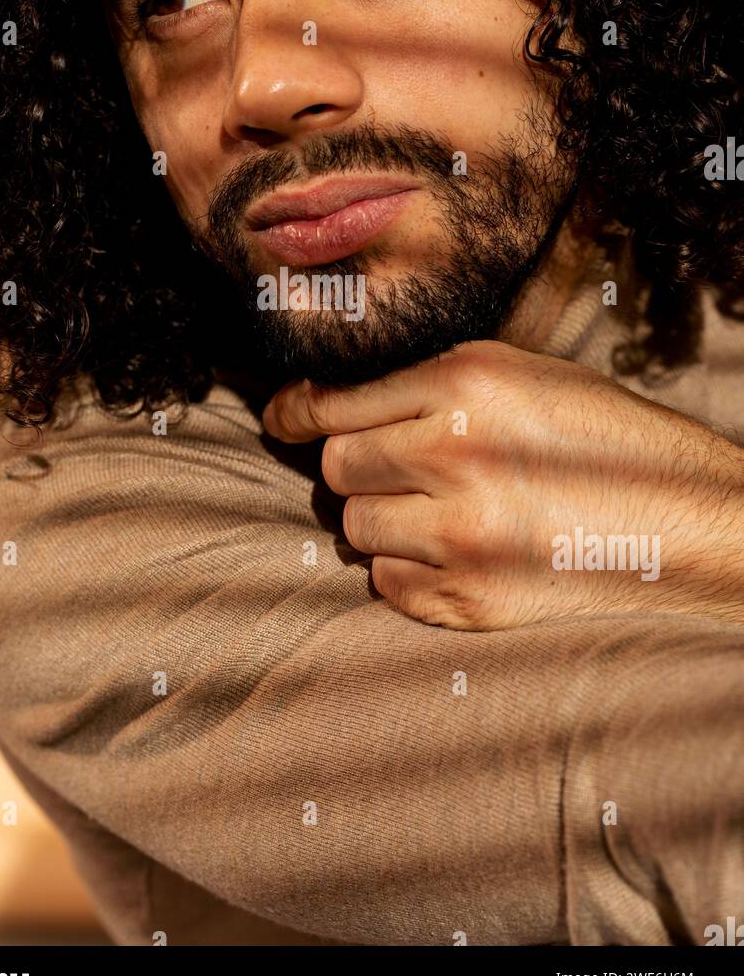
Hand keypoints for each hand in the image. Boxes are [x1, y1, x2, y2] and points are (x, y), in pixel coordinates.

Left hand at [261, 341, 743, 630]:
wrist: (691, 525)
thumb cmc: (606, 438)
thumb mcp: (522, 375)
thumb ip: (426, 383)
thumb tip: (317, 405)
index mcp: (467, 385)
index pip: (334, 404)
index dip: (300, 413)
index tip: (286, 418)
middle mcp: (456, 455)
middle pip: (337, 467)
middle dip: (358, 465)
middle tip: (403, 466)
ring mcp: (461, 535)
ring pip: (355, 526)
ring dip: (382, 518)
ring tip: (440, 510)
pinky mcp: (472, 600)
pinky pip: (386, 583)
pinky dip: (407, 568)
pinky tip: (458, 551)